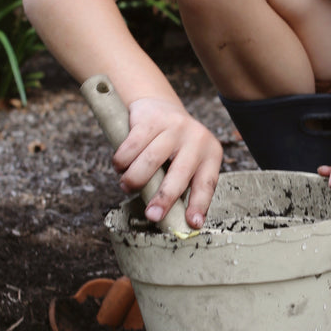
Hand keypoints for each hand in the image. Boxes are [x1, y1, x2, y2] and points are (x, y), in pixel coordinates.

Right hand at [112, 97, 222, 229]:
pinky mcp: (151, 119)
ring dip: (134, 179)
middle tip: (151, 216)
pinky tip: (120, 166)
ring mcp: (174, 127)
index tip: (192, 223)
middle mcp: (196, 139)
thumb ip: (183, 185)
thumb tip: (173, 220)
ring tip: (126, 186)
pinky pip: (132, 146)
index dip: (199, 204)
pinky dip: (122, 161)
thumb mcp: (188, 161)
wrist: (160, 107)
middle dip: (164, 198)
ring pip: (150, 161)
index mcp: (210, 153)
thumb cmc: (174, 146)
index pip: (206, 183)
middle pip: (179, 174)